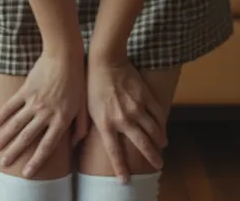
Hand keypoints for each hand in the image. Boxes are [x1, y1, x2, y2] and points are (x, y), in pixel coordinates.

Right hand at [0, 50, 88, 177]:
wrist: (65, 55)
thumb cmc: (78, 79)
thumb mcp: (84, 105)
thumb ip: (80, 126)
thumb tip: (75, 142)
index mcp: (61, 119)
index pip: (47, 146)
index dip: (36, 162)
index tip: (26, 173)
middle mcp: (46, 113)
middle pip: (27, 138)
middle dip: (15, 153)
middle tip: (5, 163)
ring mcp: (34, 101)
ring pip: (16, 124)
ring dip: (5, 137)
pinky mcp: (26, 89)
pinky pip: (11, 105)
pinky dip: (2, 115)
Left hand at [87, 53, 166, 182]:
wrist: (105, 60)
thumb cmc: (91, 82)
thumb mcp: (84, 108)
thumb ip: (83, 127)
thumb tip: (76, 142)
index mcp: (105, 124)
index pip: (115, 152)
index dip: (121, 168)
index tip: (126, 180)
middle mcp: (123, 119)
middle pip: (141, 144)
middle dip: (152, 156)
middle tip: (158, 164)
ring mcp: (136, 108)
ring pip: (153, 130)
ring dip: (159, 141)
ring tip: (163, 146)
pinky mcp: (145, 96)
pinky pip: (157, 113)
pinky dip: (162, 123)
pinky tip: (163, 129)